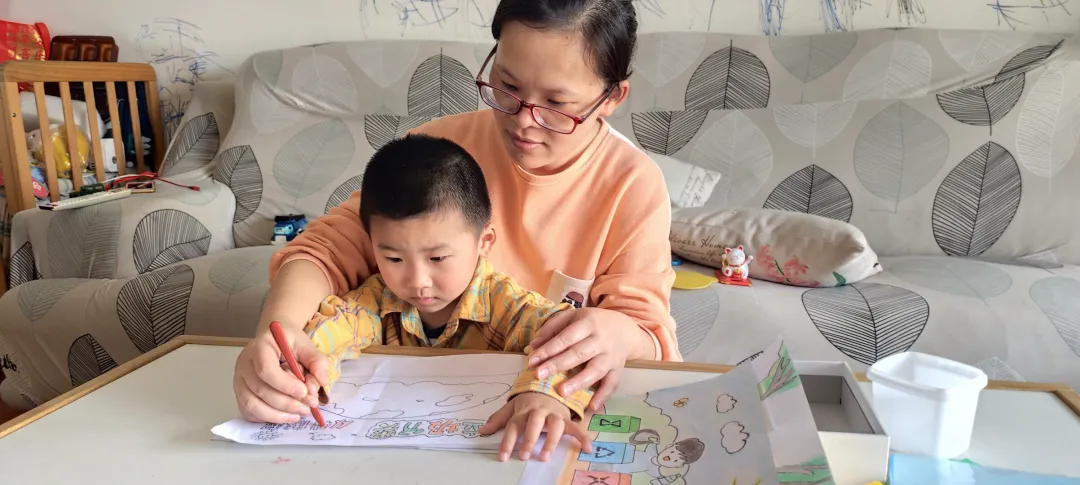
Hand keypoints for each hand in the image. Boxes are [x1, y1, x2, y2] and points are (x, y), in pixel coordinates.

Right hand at [233, 322, 329, 422]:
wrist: (273, 339)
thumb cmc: (289, 342)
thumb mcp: (306, 344)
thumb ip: (316, 361)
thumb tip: (322, 381)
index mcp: (259, 347)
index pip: (266, 370)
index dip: (285, 385)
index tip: (304, 392)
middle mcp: (244, 364)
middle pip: (260, 390)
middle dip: (286, 403)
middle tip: (308, 408)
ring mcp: (239, 379)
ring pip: (252, 404)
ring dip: (277, 415)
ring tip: (298, 415)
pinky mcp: (240, 393)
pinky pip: (249, 411)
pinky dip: (267, 418)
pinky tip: (285, 416)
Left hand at [479, 392, 592, 461]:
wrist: (551, 380)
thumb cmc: (530, 398)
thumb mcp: (512, 406)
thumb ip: (499, 419)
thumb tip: (482, 431)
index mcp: (523, 409)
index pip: (513, 426)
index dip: (507, 442)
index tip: (503, 457)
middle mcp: (539, 411)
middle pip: (534, 424)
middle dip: (529, 440)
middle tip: (525, 456)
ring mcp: (554, 414)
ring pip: (554, 426)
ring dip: (551, 441)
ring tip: (546, 457)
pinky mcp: (566, 417)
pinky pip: (576, 427)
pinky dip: (583, 437)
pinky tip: (588, 449)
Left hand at [525, 308, 651, 410]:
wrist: (625, 329)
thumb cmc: (591, 324)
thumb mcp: (572, 317)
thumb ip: (552, 329)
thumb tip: (532, 347)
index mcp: (588, 323)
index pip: (566, 337)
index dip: (549, 349)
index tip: (532, 360)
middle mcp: (602, 340)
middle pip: (579, 353)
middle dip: (558, 365)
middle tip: (539, 375)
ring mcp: (611, 356)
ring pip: (596, 370)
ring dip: (579, 382)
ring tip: (562, 393)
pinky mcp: (619, 370)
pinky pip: (612, 384)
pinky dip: (603, 396)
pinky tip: (591, 407)